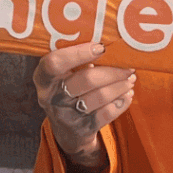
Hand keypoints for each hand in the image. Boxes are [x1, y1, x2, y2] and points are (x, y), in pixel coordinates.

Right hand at [33, 42, 134, 172]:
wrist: (66, 131)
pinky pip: (107, 114)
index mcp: (43, 78)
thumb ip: (73, 59)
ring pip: (100, 97)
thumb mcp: (60, 76)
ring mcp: (66, 115)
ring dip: (119, 86)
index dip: (78, 54)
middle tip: (128, 66)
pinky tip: (127, 94)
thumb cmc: (67, 91)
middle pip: (85, 80)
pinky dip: (121, 102)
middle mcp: (51, 97)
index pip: (54, 63)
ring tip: (129, 78)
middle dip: (111, 71)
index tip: (101, 47)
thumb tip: (105, 40)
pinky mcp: (83, 129)